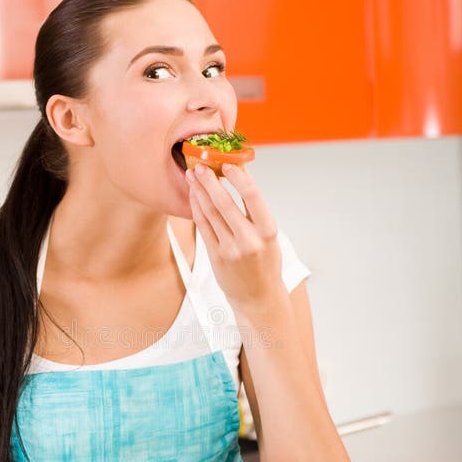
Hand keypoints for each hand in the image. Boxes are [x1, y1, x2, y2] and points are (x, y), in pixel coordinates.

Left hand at [186, 162, 283, 315]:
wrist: (258, 298)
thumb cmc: (266, 263)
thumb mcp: (269, 237)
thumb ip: (255, 213)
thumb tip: (240, 179)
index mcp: (267, 231)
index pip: (252, 196)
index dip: (238, 177)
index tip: (228, 163)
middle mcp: (249, 240)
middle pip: (224, 202)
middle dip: (210, 180)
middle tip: (200, 163)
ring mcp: (230, 249)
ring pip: (210, 213)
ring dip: (199, 191)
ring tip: (192, 175)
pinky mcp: (216, 256)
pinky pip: (202, 226)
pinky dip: (196, 208)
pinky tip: (193, 196)